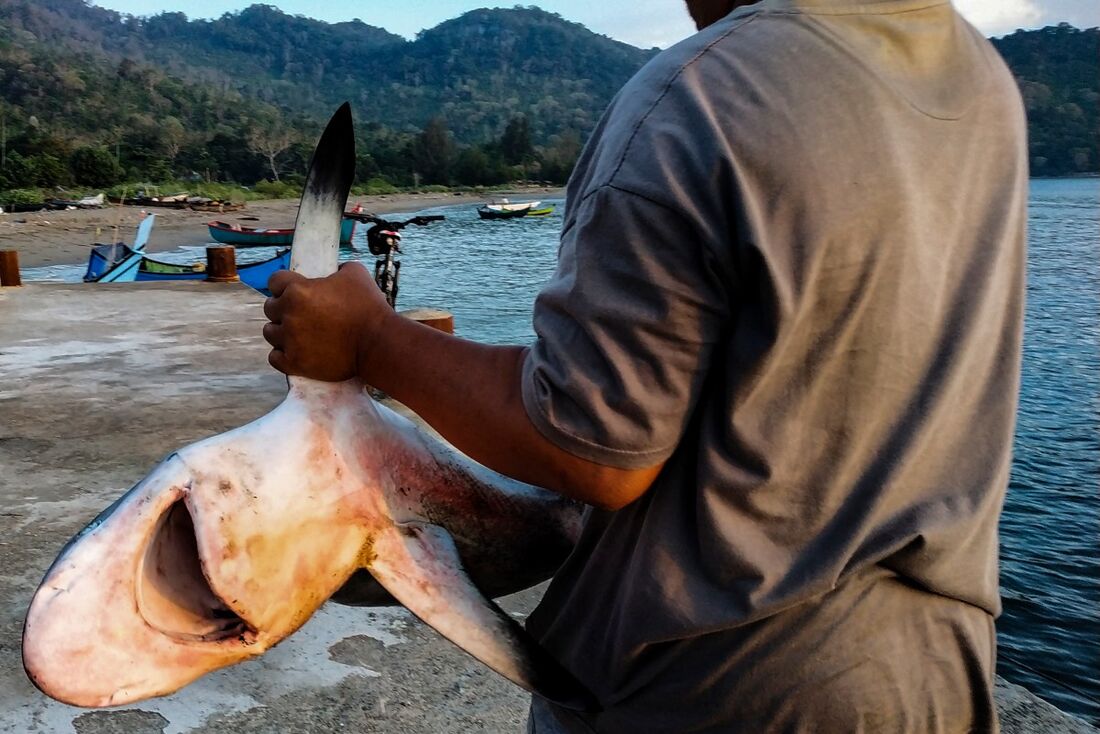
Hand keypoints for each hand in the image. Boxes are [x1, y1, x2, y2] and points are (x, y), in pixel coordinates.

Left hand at [263, 262, 391, 381]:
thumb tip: (333, 272)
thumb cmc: (369, 307)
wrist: (378, 343)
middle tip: (300, 312)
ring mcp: (290, 340)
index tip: (293, 289)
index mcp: (299, 290)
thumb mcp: (355, 273)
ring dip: (281, 331)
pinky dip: (283, 354)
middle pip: (270, 308)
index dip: (284, 284)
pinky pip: (275, 357)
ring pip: (270, 332)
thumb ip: (337, 269)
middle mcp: (289, 314)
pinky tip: (295, 350)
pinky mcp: (295, 363)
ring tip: (297, 333)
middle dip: (282, 308)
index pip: (274, 281)